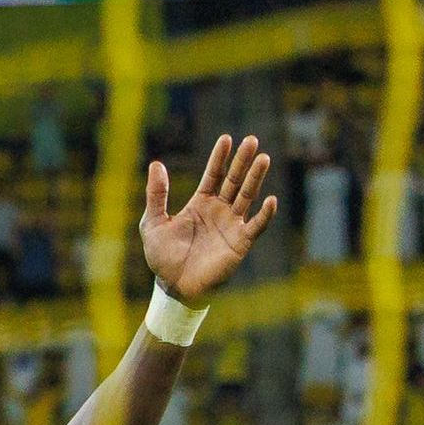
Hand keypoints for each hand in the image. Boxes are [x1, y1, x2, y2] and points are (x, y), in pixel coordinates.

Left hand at [136, 133, 279, 301]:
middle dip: (242, 161)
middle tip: (251, 139)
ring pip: (247, 196)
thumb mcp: (153, 222)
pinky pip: (256, 226)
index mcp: (200, 204)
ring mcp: (232, 225)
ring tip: (263, 158)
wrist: (173, 286)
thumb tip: (156, 164)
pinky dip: (264, 214)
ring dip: (255, 178)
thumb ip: (156, 195)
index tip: (226, 138)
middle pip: (234, 180)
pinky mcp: (240, 242)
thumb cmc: (163, 256)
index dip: (220, 157)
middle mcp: (219, 210)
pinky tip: (270, 200)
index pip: (213, 175)